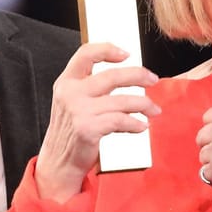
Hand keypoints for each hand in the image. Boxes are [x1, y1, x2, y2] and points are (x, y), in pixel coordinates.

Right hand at [35, 43, 158, 201]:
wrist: (59, 162)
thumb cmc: (71, 131)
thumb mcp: (72, 102)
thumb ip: (90, 86)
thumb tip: (127, 75)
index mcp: (66, 82)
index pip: (85, 54)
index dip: (107, 49)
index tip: (127, 54)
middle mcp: (71, 93)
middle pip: (112, 76)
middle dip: (138, 75)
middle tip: (152, 80)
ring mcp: (78, 111)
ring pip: (121, 101)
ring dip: (143, 104)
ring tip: (153, 109)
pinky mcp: (88, 129)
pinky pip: (120, 121)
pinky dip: (135, 123)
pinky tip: (142, 126)